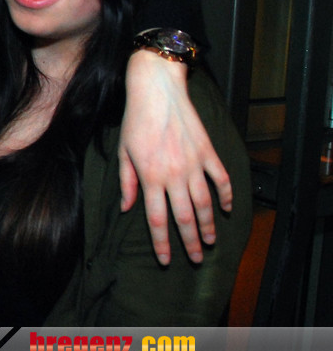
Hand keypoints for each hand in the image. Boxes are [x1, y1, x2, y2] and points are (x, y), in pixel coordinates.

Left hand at [118, 51, 231, 265]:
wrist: (157, 90)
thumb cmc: (135, 120)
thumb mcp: (123, 152)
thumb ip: (127, 182)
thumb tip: (128, 208)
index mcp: (150, 177)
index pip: (156, 219)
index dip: (162, 243)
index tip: (166, 260)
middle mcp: (174, 175)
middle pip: (184, 218)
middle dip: (190, 243)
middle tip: (197, 259)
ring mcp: (194, 164)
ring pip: (205, 203)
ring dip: (209, 225)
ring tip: (211, 241)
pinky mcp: (208, 151)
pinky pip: (221, 179)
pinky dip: (227, 195)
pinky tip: (228, 208)